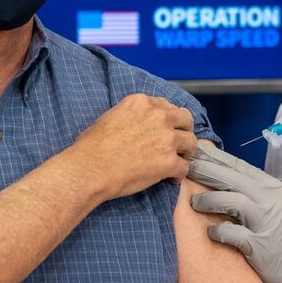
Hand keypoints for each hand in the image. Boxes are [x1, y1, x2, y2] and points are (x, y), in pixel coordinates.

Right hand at [66, 94, 196, 199]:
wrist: (90, 168)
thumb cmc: (92, 146)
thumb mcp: (111, 116)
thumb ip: (132, 115)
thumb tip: (138, 125)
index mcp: (142, 103)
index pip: (167, 106)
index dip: (169, 120)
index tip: (167, 129)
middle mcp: (158, 116)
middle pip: (186, 119)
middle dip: (184, 131)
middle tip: (179, 143)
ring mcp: (166, 139)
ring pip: (191, 142)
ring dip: (185, 153)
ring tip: (178, 162)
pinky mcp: (169, 161)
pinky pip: (184, 168)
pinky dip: (179, 175)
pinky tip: (171, 179)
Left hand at [187, 143, 281, 282]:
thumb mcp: (273, 204)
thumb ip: (250, 190)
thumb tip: (219, 174)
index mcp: (271, 188)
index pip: (238, 166)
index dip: (214, 157)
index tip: (195, 151)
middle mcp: (270, 201)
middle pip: (232, 178)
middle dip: (205, 171)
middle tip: (185, 169)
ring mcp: (266, 223)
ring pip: (232, 201)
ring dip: (209, 200)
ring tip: (194, 202)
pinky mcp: (260, 246)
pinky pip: (233, 234)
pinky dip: (219, 230)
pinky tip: (210, 232)